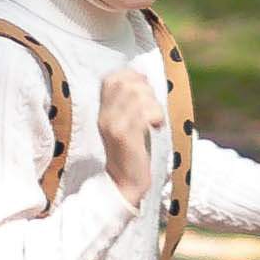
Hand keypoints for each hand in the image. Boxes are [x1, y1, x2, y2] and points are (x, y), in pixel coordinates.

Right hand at [98, 65, 167, 205]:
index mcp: (103, 112)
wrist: (124, 183)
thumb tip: (143, 77)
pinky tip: (156, 127)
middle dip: (147, 91)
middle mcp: (105, 116)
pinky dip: (156, 116)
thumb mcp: (127, 123)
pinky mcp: (125, 137)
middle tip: (153, 108)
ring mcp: (113, 126)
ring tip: (155, 120)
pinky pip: (143, 113)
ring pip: (137, 95)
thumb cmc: (132, 152)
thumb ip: (130, 103)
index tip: (146, 88)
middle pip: (126, 84)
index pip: (110, 79)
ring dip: (154, 105)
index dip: (131, 76)